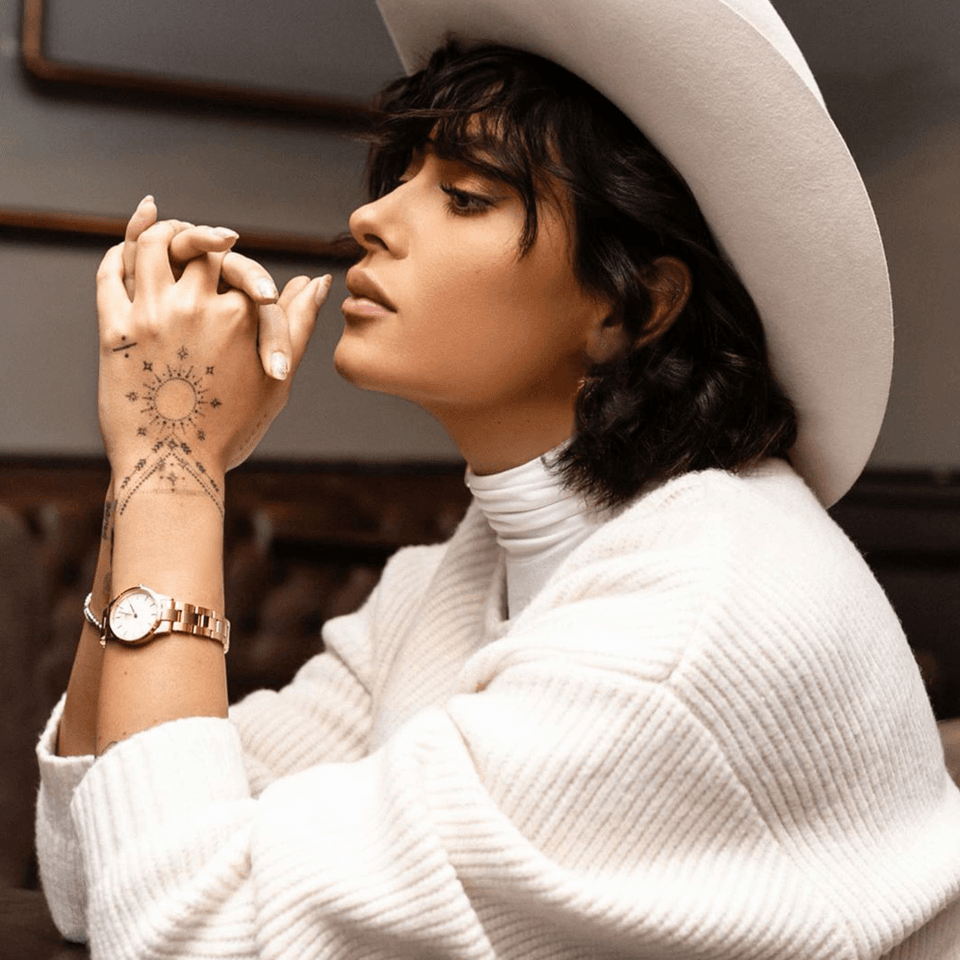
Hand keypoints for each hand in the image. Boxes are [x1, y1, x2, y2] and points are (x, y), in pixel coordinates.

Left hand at [96, 222, 330, 514]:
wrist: (174, 465)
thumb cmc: (231, 429)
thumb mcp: (278, 378)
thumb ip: (297, 324)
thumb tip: (316, 282)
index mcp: (239, 317)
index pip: (242, 265)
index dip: (244, 271)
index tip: (244, 285)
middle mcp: (194, 306)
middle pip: (199, 243)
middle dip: (204, 238)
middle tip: (208, 244)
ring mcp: (150, 314)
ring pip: (152, 245)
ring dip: (160, 232)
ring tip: (169, 238)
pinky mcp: (114, 329)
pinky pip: (111, 273)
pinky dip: (119, 253)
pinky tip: (129, 254)